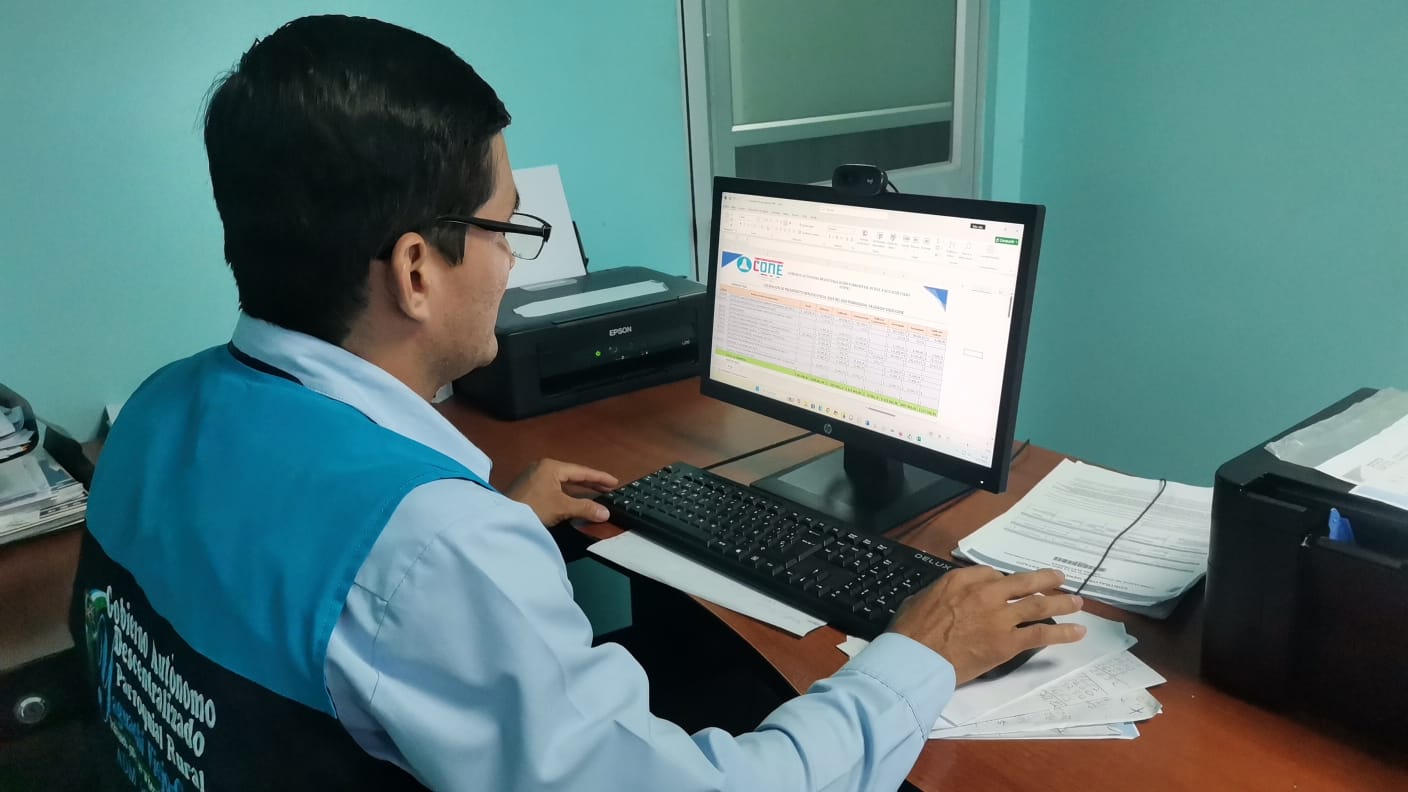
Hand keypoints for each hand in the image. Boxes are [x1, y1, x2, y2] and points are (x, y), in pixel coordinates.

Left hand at [505, 458, 617, 526]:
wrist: (501, 518)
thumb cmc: (533, 507)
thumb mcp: (561, 507)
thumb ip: (585, 508)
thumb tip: (605, 513)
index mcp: (551, 466)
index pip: (581, 471)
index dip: (599, 478)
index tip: (614, 482)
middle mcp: (542, 467)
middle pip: (572, 475)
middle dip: (590, 483)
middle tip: (609, 490)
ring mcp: (534, 477)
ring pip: (562, 482)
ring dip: (579, 490)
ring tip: (596, 495)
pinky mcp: (528, 488)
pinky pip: (554, 488)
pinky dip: (567, 494)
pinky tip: (574, 500)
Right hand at [887, 566, 1085, 683]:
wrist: (916, 658)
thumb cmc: (910, 631)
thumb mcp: (920, 598)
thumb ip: (941, 594)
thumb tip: (947, 599)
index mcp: (961, 579)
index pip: (992, 574)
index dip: (1003, 582)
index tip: (1009, 587)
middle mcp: (986, 593)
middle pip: (1023, 582)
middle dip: (1045, 580)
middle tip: (1059, 579)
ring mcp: (1000, 617)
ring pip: (1038, 605)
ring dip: (1061, 602)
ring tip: (1077, 602)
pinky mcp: (1008, 642)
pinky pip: (1041, 634)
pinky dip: (1063, 632)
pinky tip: (1078, 631)